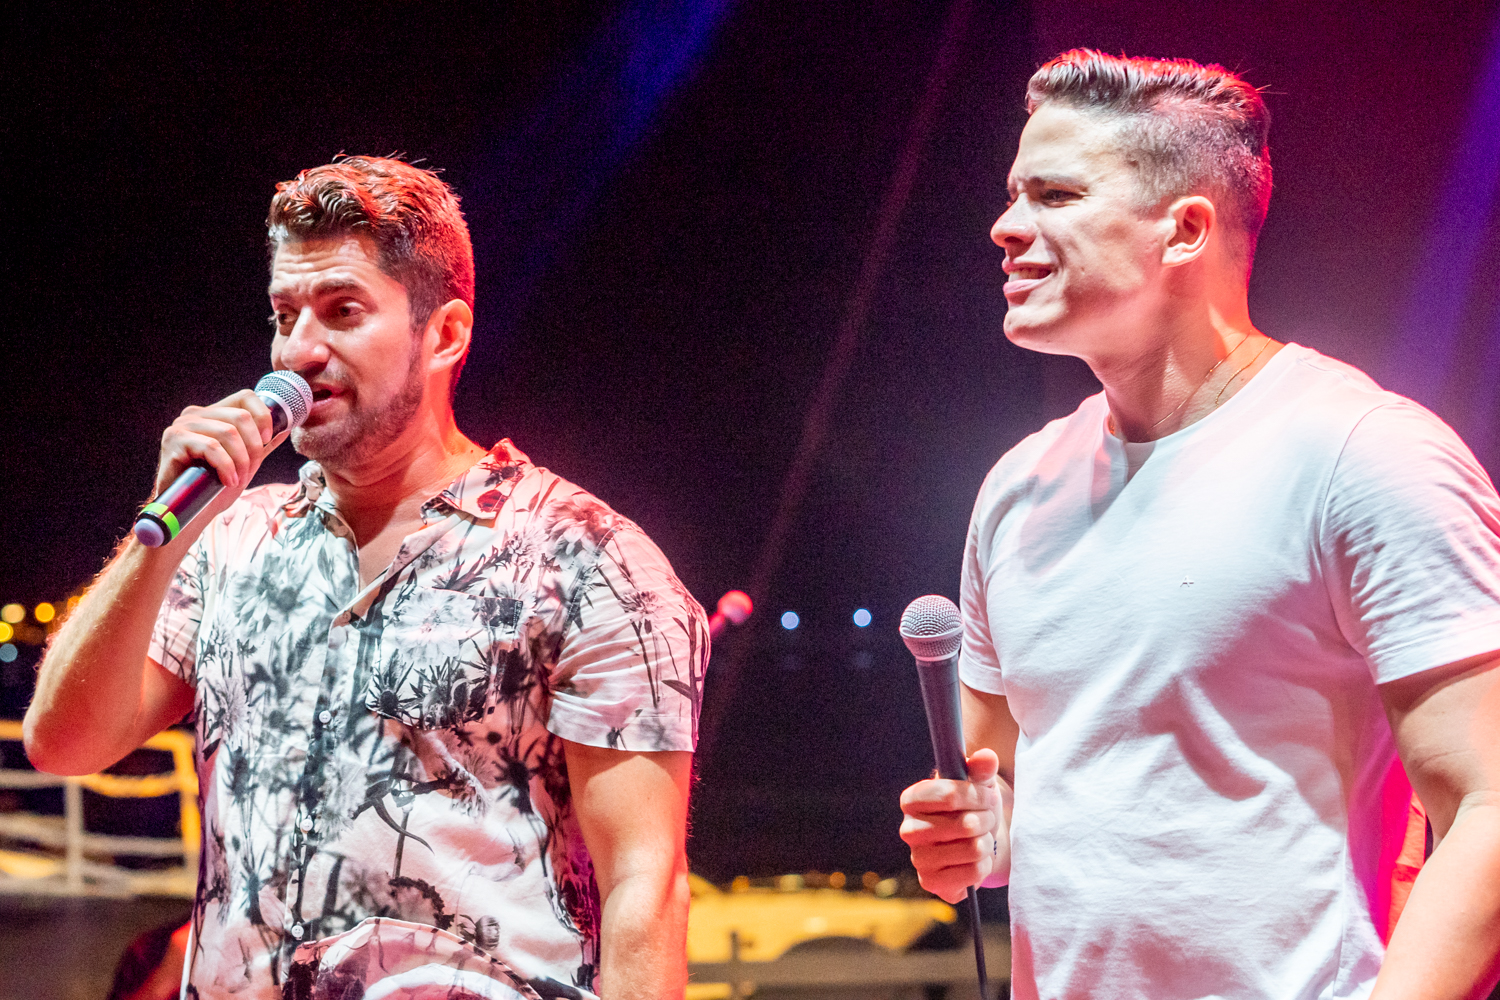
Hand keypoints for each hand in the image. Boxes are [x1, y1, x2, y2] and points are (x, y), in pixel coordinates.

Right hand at [153, 389, 285, 529]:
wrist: (188, 509)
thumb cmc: (213, 487)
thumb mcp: (244, 463)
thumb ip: (260, 444)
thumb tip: (285, 428)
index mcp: (213, 414)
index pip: (245, 397)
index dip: (263, 416)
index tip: (267, 441)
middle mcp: (195, 414)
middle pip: (240, 417)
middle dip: (253, 447)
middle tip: (250, 470)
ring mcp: (183, 425)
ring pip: (228, 432)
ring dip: (241, 461)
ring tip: (238, 480)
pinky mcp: (173, 440)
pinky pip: (211, 447)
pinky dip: (226, 466)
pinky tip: (227, 481)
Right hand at [899, 748, 1007, 902]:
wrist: (978, 840)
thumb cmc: (973, 806)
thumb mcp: (978, 783)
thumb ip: (981, 767)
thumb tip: (986, 757)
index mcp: (912, 799)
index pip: (947, 794)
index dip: (975, 795)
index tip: (986, 795)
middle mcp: (908, 830)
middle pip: (964, 824)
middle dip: (985, 820)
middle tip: (986, 819)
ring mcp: (918, 859)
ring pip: (973, 849)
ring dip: (987, 842)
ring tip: (982, 838)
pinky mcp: (932, 883)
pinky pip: (973, 874)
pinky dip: (984, 865)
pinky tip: (977, 860)